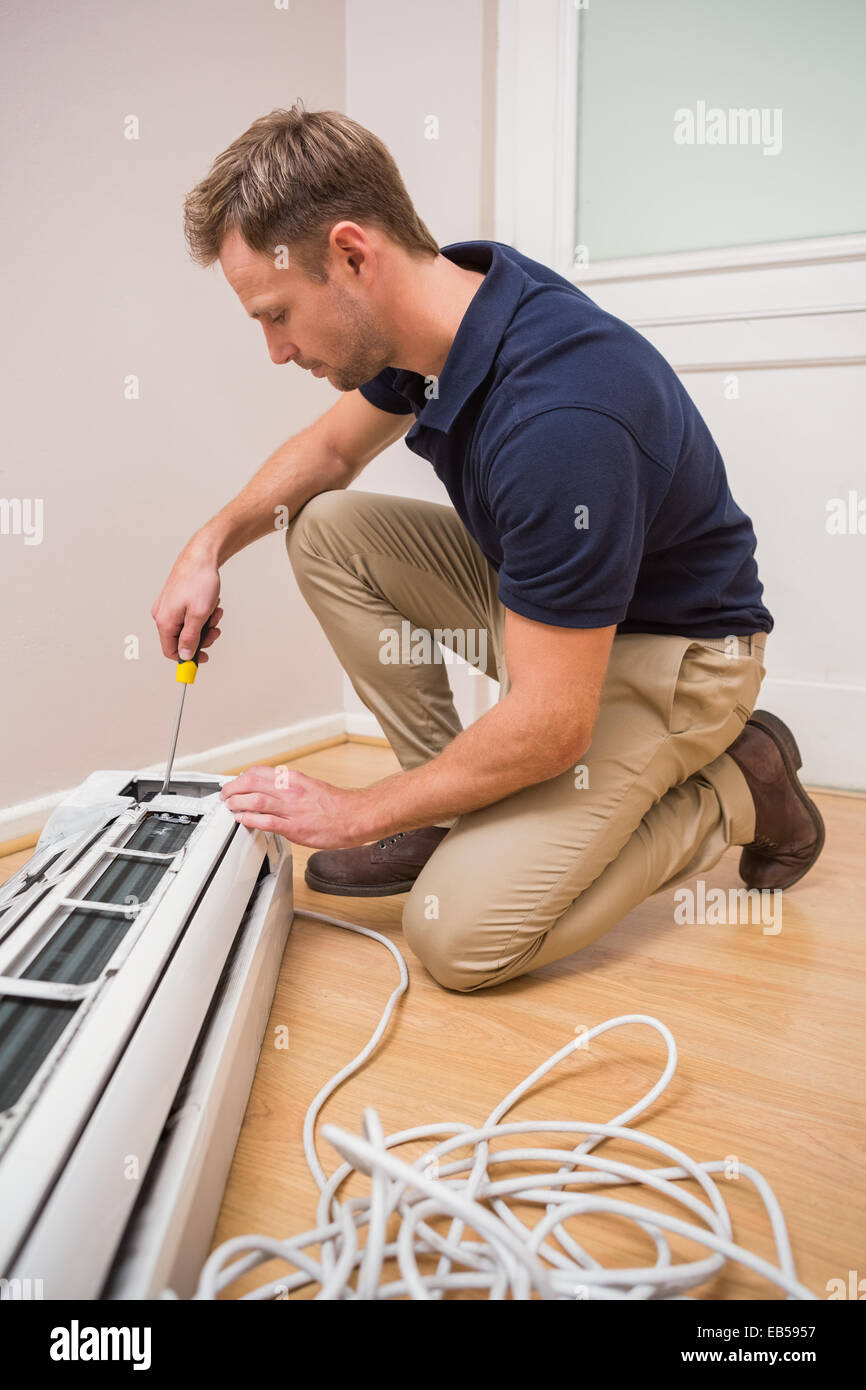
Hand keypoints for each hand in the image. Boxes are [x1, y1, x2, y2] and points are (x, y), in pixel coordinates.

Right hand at [151, 540, 222, 662]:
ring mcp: (168, 607)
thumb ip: (190, 639)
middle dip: (202, 637)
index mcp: (164, 621)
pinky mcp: (175, 600)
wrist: (201, 556)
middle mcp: (162, 615)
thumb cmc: (199, 581)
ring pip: (188, 627)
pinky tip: (211, 604)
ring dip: (205, 623)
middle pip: (181, 640)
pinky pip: (189, 615)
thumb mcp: (199, 615)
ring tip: (215, 611)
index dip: (188, 658)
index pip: (171, 651)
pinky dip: (202, 613)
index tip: (204, 658)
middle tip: (215, 629)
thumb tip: (184, 656)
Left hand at [220, 764, 372, 848]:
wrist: (355, 816)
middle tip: (226, 794)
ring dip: (237, 802)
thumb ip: (290, 787)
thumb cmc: (336, 805)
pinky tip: (242, 820)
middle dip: (233, 788)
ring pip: (255, 800)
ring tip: (230, 806)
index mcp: (294, 779)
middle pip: (252, 782)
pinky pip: (266, 821)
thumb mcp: (310, 786)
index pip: (260, 772)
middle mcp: (291, 790)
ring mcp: (292, 808)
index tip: (236, 783)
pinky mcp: (294, 827)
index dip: (242, 777)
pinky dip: (250, 819)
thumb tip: (272, 789)